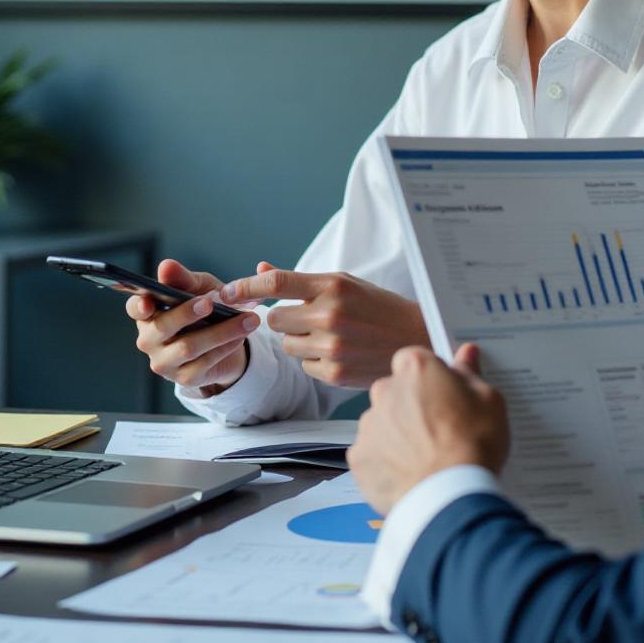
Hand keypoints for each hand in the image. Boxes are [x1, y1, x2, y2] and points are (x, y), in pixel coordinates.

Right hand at [128, 259, 260, 394]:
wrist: (225, 337)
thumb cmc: (205, 306)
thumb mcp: (198, 288)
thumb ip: (183, 279)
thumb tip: (166, 266)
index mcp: (147, 313)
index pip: (135, 308)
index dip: (140, 305)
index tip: (148, 302)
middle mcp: (149, 339)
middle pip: (162, 327)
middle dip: (186, 314)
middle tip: (210, 302)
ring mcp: (164, 362)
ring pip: (188, 347)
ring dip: (220, 332)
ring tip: (247, 320)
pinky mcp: (184, 378)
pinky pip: (205, 362)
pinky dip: (225, 347)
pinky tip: (241, 336)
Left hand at [218, 262, 428, 387]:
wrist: (417, 339)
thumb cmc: (380, 308)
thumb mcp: (345, 284)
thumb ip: (300, 281)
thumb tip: (260, 270)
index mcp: (332, 285)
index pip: (276, 283)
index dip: (245, 287)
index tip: (226, 292)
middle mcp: (329, 314)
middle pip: (275, 319)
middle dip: (285, 320)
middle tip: (309, 319)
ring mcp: (331, 346)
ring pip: (287, 345)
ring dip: (299, 341)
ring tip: (331, 336)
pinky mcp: (334, 372)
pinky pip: (304, 365)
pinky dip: (315, 360)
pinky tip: (341, 353)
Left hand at [350, 344, 508, 513]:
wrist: (448, 495)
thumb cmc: (473, 444)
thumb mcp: (489, 401)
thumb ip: (470, 373)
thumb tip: (466, 353)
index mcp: (416, 369)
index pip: (414, 360)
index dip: (429, 378)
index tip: (444, 394)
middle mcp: (384, 391)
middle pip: (395, 392)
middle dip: (411, 405)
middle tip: (438, 431)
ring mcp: (368, 426)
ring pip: (382, 424)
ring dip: (397, 435)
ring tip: (426, 459)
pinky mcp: (359, 458)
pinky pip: (372, 454)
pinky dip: (386, 463)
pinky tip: (410, 475)